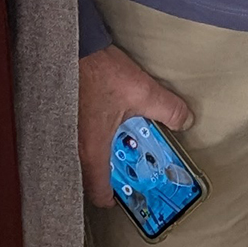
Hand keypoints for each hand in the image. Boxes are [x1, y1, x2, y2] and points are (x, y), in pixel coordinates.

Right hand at [79, 42, 195, 209]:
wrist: (74, 47)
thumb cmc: (100, 72)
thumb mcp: (143, 92)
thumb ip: (169, 110)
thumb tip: (186, 121)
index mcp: (92, 149)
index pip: (97, 190)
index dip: (111, 199)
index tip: (120, 199)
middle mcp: (73, 147)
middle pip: (89, 175)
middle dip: (108, 176)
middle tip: (126, 170)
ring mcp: (63, 133)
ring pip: (81, 157)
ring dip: (100, 156)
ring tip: (118, 145)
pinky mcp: (61, 119)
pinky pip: (74, 140)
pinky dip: (89, 140)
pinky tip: (103, 125)